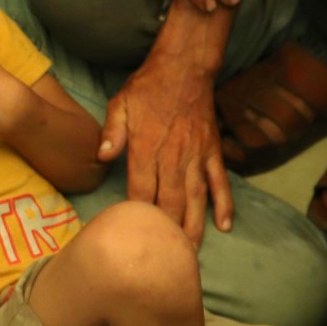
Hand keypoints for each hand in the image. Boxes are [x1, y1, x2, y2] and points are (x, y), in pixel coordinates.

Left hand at [101, 52, 230, 242]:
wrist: (184, 66)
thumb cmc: (148, 86)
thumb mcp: (120, 103)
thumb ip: (112, 132)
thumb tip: (102, 156)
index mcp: (147, 148)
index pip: (141, 191)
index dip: (138, 216)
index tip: (135, 236)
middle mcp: (173, 157)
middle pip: (170, 203)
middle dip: (167, 233)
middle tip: (164, 259)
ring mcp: (196, 156)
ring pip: (196, 199)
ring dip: (193, 227)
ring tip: (190, 254)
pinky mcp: (212, 151)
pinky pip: (220, 182)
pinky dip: (224, 204)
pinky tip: (225, 225)